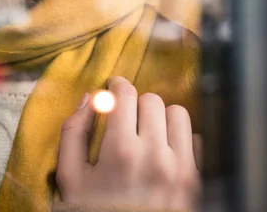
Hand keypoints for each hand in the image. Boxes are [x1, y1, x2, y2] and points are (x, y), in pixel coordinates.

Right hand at [56, 77, 199, 209]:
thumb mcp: (70, 178)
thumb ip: (72, 133)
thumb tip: (87, 99)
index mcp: (121, 151)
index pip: (126, 95)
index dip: (116, 85)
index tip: (113, 88)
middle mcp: (155, 155)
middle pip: (152, 100)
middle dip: (135, 104)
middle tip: (125, 116)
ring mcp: (181, 168)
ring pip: (178, 113)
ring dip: (160, 117)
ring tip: (147, 131)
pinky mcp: (196, 180)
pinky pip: (196, 139)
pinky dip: (180, 139)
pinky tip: (164, 150)